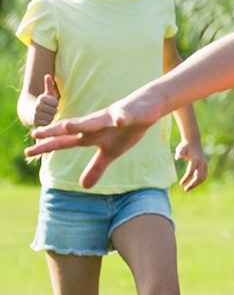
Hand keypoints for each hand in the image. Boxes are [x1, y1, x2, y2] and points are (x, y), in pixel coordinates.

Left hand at [25, 91, 164, 188]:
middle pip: (72, 128)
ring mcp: (110, 118)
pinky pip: (123, 117)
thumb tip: (83, 187)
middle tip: (35, 134)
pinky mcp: (126, 114)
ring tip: (68, 126)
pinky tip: (119, 122)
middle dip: (54, 131)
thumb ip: (96, 168)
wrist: (145, 108)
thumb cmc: (125, 129)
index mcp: (89, 135)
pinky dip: (120, 119)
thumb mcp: (110, 152)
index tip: (27, 153)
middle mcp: (94, 125)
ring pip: (94, 121)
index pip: (64, 142)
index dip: (46, 146)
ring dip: (81, 124)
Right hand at [31, 74, 59, 126]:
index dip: (54, 104)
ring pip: (51, 117)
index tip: (50, 104)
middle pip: (54, 110)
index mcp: (41, 98)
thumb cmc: (42, 103)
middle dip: (53, 111)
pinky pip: (47, 123)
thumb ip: (48, 85)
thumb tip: (48, 75)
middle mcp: (37, 106)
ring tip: (45, 115)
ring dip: (50, 117)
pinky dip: (47, 122)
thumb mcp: (46, 94)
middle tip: (48, 110)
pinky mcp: (35, 122)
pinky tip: (43, 120)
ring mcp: (36, 114)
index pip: (55, 103)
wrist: (29, 113)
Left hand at [176, 139, 208, 190]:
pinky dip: (199, 181)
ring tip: (188, 188)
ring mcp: (205, 165)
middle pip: (199, 177)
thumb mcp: (180, 149)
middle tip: (185, 190)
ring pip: (203, 178)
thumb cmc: (185, 146)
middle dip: (192, 184)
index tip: (180, 184)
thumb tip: (177, 159)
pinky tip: (192, 183)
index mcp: (196, 160)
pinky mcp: (205, 166)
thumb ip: (179, 154)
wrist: (193, 142)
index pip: (191, 172)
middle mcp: (202, 163)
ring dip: (196, 184)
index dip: (186, 179)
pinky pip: (204, 176)